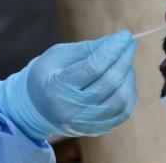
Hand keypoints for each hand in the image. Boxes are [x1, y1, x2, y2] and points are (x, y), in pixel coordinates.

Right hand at [0, 31, 136, 140]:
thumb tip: (115, 40)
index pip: (93, 66)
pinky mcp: (96, 130)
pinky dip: (129, 94)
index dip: (112, 49)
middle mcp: (72, 108)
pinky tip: (125, 80)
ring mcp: (85, 123)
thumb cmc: (47, 75)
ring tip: (125, 62)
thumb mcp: (57, 55)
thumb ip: (85, 49)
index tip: (125, 35)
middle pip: (109, 83)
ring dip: (128, 77)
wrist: (36, 108)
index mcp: (58, 86)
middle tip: (129, 44)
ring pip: (120, 99)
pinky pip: (123, 113)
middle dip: (123, 59)